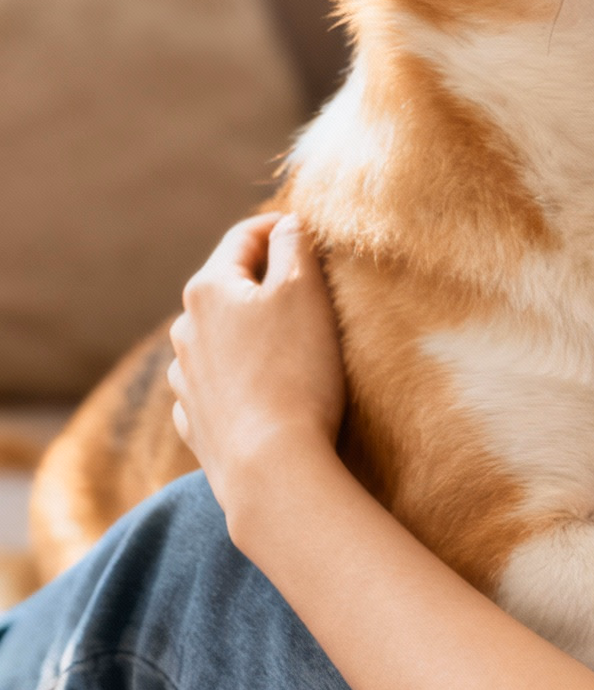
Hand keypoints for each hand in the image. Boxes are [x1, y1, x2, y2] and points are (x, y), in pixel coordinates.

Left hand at [168, 213, 347, 523]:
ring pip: (219, 336)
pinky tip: (265, 387)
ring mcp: (186, 377)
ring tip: (291, 343)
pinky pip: (216, 383)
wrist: (270, 465)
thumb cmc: (295, 371)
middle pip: (228, 286)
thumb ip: (295, 247)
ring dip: (250, 330)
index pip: (244, 236)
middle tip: (310, 285)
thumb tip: (287, 224)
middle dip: (265, 280)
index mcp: (209, 289)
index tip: (311, 230)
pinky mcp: (197, 419)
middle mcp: (186, 328)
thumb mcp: (304, 291)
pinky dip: (239, 375)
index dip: (280, 226)